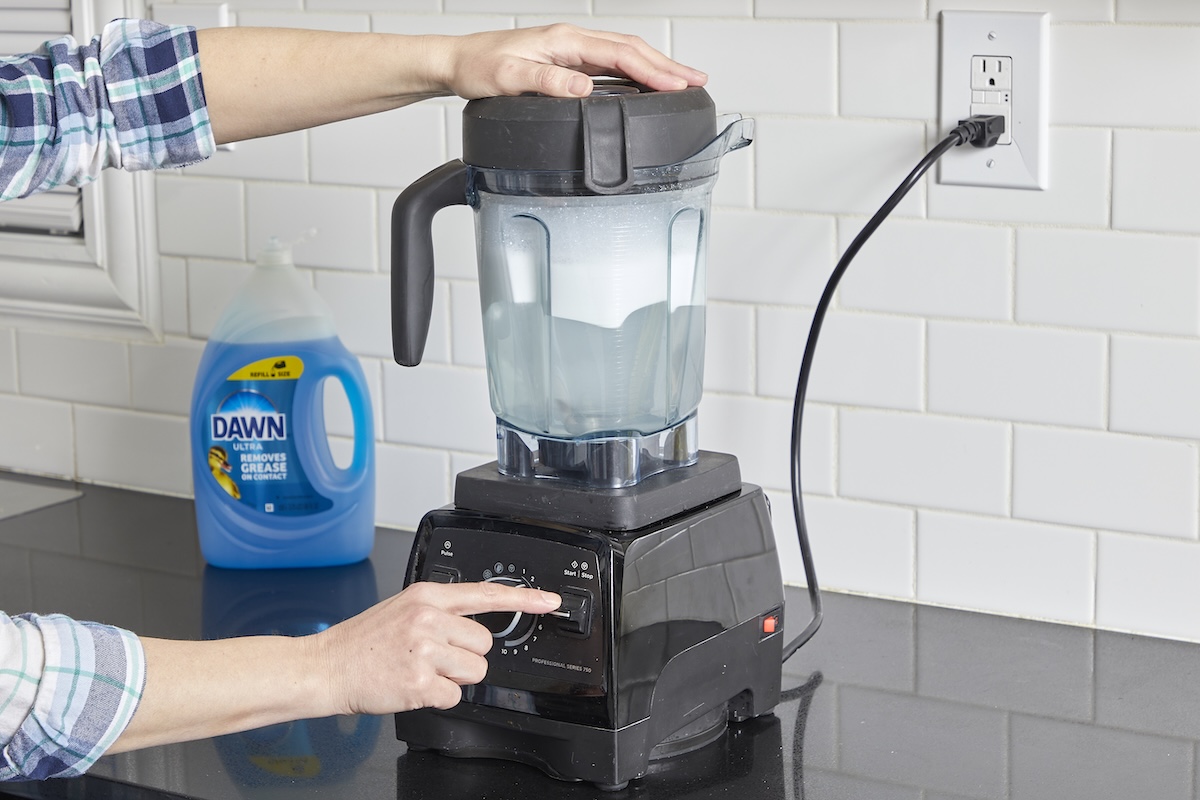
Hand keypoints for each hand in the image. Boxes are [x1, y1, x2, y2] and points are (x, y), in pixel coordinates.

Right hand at [313, 581, 560, 714]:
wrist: (327, 667)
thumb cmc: (362, 643)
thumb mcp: (402, 609)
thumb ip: (438, 611)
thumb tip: (473, 626)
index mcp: (427, 596)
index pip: (486, 594)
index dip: (525, 599)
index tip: (550, 601)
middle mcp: (428, 618)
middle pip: (484, 645)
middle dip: (464, 657)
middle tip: (432, 658)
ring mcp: (424, 650)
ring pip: (475, 672)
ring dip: (453, 679)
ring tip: (421, 671)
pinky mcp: (419, 682)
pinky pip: (454, 696)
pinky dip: (437, 698)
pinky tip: (413, 687)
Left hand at [438, 23, 707, 98]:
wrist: (457, 62)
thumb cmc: (478, 68)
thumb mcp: (509, 79)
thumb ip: (548, 83)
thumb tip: (585, 90)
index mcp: (564, 41)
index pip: (620, 54)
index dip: (652, 70)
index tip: (678, 84)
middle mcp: (571, 41)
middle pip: (631, 50)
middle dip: (667, 66)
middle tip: (698, 81)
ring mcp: (571, 50)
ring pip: (624, 55)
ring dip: (656, 68)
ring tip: (684, 82)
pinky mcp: (567, 61)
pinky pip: (610, 64)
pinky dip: (635, 73)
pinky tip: (646, 85)